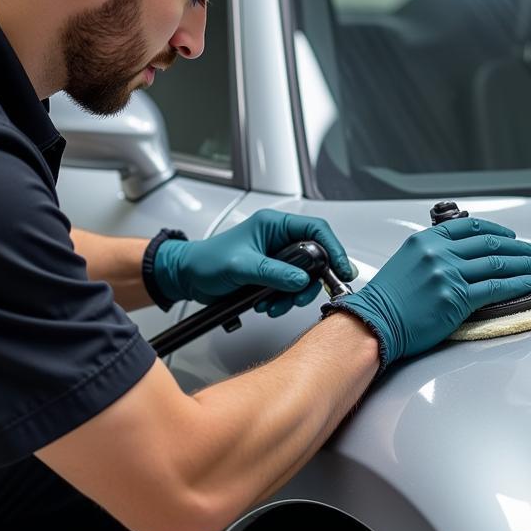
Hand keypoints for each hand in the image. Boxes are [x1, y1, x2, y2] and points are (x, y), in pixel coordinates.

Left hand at [153, 210, 355, 314]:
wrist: (188, 277)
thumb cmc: (207, 260)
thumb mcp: (241, 265)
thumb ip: (273, 272)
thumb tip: (300, 279)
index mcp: (274, 225)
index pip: (316, 230)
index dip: (333, 248)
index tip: (342, 268)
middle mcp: (279, 239)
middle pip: (315, 257)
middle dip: (310, 281)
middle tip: (301, 297)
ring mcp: (277, 258)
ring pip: (303, 277)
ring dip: (292, 296)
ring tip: (274, 305)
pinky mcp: (272, 274)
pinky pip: (290, 288)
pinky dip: (282, 301)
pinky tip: (266, 305)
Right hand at [331, 216, 530, 369]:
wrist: (374, 323)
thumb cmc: (387, 300)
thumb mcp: (408, 262)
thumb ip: (434, 254)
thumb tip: (463, 257)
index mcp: (426, 240)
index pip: (471, 227)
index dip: (497, 231)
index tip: (511, 237)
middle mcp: (438, 253)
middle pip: (490, 244)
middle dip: (518, 248)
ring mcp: (448, 274)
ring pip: (497, 264)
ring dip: (523, 264)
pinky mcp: (456, 298)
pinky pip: (495, 288)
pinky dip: (517, 284)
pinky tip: (529, 283)